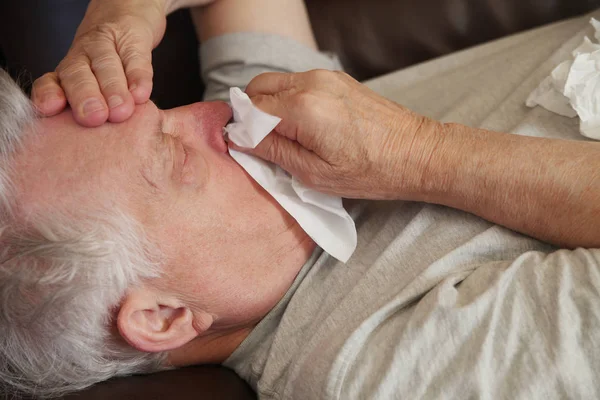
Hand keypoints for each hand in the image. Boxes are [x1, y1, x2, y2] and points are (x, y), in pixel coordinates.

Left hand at [31, 0, 168, 126]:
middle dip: (84, 96)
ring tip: (121, 111)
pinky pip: (135, 57)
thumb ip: (94, 110)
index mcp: (69, 71)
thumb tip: (94, 147)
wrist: (129, 10)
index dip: (50, 94)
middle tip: (94, 117)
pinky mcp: (134, 36)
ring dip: (112, 88)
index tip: (51, 109)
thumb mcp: (95, 82)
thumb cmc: (110, 61)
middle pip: (77, 74)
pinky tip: (142, 94)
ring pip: (105, 64)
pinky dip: (139, 77)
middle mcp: (83, 56)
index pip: (51, 82)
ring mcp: (108, 44)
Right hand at [235, 70, 441, 199]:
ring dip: (272, 106)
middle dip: (253, 112)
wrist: (417, 153)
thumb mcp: (315, 174)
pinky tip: (305, 126)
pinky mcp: (338, 79)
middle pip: (259, 87)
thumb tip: (242, 140)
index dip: (243, 128)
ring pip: (279, 83)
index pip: (251, 108)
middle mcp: (311, 83)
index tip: (246, 147)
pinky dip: (291, 100)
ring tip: (287, 137)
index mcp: (302, 107)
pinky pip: (300, 83)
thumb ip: (274, 152)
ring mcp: (327, 77)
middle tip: (263, 142)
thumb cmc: (372, 170)